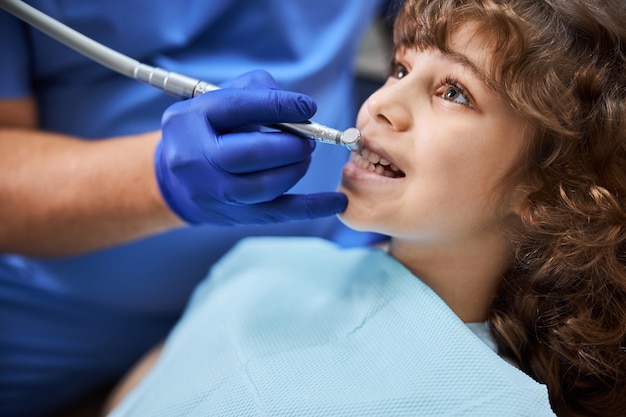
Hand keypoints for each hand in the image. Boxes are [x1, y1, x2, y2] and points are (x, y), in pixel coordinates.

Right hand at [154, 70, 347, 224]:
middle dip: (290, 144)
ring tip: (304, 156)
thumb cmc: (209, 128)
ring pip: (265, 185)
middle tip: (309, 139)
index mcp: (190, 121)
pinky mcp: (233, 215)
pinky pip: (278, 213)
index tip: (309, 106)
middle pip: (251, 154)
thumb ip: (258, 91)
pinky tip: (338, 202)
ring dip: (296, 168)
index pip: (239, 108)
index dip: (280, 106)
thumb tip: (300, 109)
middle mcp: (195, 158)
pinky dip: (311, 207)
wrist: (178, 175)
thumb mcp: (220, 99)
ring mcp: (213, 192)